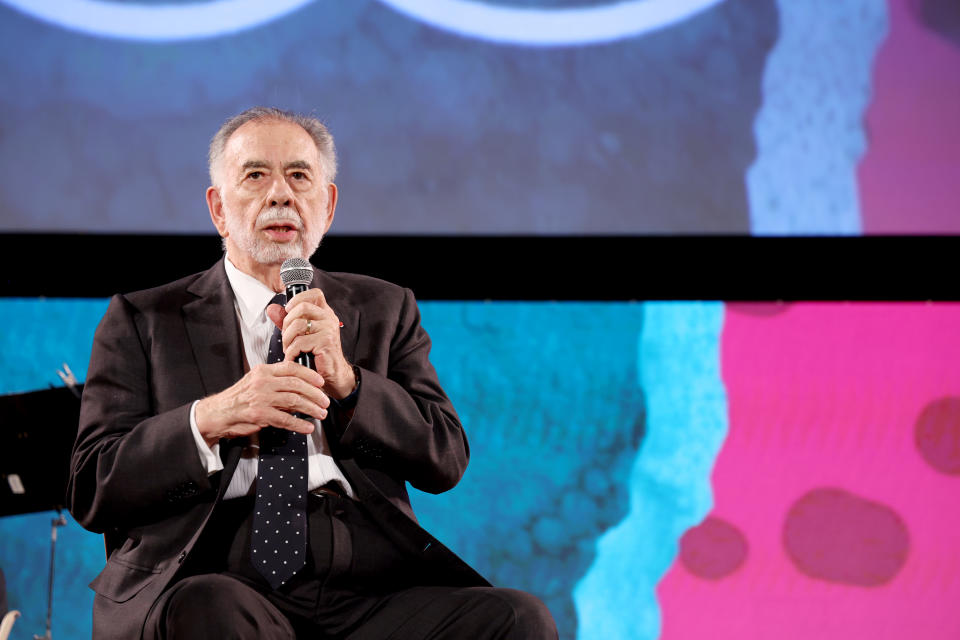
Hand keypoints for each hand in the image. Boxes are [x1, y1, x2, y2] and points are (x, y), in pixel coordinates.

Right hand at [195, 362, 328, 446]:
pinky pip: (285, 419)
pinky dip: (299, 424)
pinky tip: (307, 428)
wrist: (217, 413)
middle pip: (297, 385)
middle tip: (325, 401)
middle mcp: (263, 382)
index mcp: (264, 371)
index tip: (321, 382)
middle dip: (315, 394)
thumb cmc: (238, 398)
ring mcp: (261, 398)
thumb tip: (299, 384)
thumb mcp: (255, 381)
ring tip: (321, 414)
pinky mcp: (260, 415)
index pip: (292, 368)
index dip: (309, 375)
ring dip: (311, 409)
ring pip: (294, 401)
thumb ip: (274, 380)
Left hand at [266, 288, 355, 399]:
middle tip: (286, 337)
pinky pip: (300, 342)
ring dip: (287, 339)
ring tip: (289, 349)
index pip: (315, 294)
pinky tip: (293, 357)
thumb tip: (272, 309)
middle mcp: (329, 319)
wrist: (332, 375)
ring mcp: (329, 329)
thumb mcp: (300, 334)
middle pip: (302, 307)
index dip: (298, 298)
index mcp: (324, 314)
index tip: (288, 309)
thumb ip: (286, 321)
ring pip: (298, 324)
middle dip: (287, 323)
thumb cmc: (317, 354)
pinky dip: (292, 352)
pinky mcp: (326, 342)